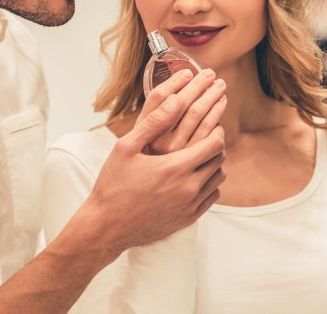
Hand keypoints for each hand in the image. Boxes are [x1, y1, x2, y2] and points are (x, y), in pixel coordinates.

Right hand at [84, 70, 226, 254]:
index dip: (216, 130)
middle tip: (207, 135)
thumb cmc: (113, 184)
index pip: (214, 144)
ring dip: (214, 164)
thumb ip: (153, 123)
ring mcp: (190, 206)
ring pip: (218, 179)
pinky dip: (209, 184)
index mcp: (176, 167)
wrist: (107, 226)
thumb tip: (175, 100)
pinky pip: (211, 197)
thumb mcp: (126, 147)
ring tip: (201, 154)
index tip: (210, 123)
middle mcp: (188, 188)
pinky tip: (196, 176)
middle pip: (220, 160)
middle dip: (216, 144)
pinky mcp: (188, 219)